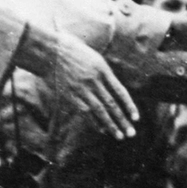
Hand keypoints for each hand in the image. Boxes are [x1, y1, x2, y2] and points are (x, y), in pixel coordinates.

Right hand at [23, 28, 137, 139]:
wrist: (50, 50)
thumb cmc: (74, 51)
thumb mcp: (95, 58)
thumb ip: (106, 74)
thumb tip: (116, 90)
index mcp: (102, 69)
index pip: (120, 91)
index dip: (129, 106)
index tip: (136, 118)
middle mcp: (94, 81)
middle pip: (112, 104)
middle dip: (123, 120)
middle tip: (131, 134)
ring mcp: (81, 89)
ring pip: (100, 110)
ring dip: (111, 125)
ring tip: (120, 136)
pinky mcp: (70, 95)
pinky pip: (85, 112)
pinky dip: (95, 122)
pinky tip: (103, 130)